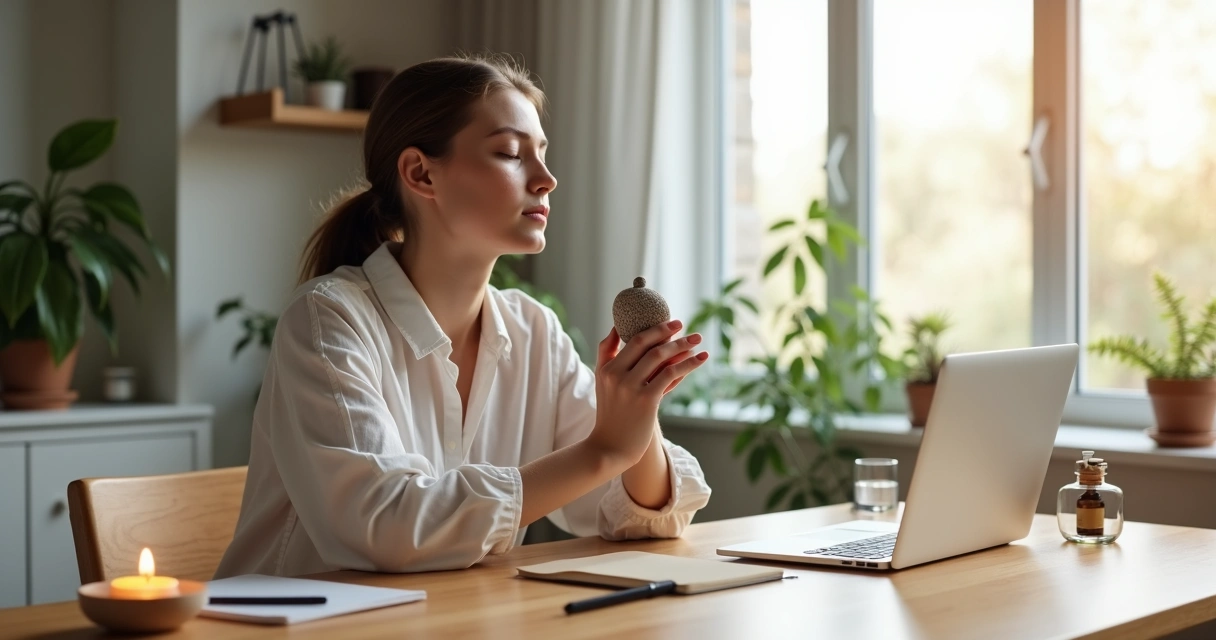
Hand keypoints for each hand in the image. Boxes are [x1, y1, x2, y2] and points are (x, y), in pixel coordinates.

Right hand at [583, 320, 708, 465]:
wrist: (610, 448)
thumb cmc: (611, 415)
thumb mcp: (603, 382)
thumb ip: (607, 354)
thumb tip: (615, 328)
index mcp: (606, 369)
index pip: (632, 340)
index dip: (653, 329)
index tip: (669, 322)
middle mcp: (617, 375)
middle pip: (646, 344)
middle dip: (667, 331)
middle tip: (683, 324)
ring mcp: (631, 388)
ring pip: (660, 357)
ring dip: (682, 346)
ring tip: (697, 340)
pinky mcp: (646, 400)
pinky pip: (670, 375)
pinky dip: (687, 365)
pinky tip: (699, 359)